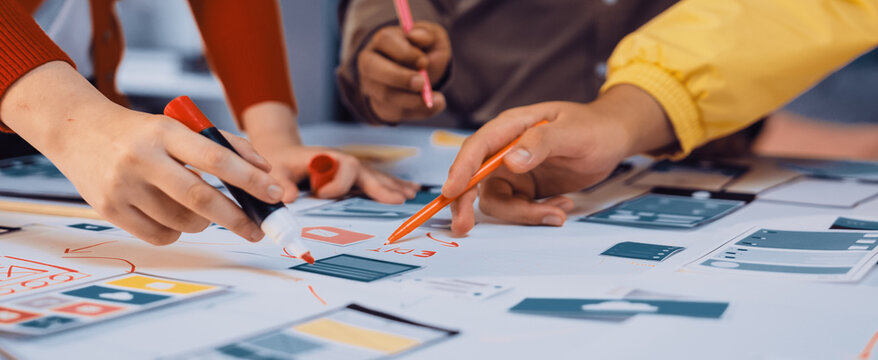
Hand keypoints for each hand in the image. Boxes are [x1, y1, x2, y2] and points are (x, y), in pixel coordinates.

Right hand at [1, 62, 282, 244]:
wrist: (77, 131)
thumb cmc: (142, 132)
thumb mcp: (180, 126)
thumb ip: (226, 144)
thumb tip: (265, 172)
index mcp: (165, 132)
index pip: (215, 157)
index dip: (249, 179)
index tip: (274, 194)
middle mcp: (142, 159)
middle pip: (200, 198)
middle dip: (237, 218)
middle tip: (258, 230)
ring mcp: (122, 187)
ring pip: (182, 222)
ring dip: (205, 223)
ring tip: (203, 211)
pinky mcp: (109, 210)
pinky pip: (160, 236)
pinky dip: (178, 232)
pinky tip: (172, 215)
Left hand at [242, 103, 420, 203]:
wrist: (283, 151)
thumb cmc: (281, 160)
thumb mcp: (277, 168)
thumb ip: (281, 182)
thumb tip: (287, 198)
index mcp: (327, 158)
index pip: (343, 168)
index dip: (337, 183)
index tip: (321, 194)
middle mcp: (342, 161)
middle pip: (366, 172)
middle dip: (383, 186)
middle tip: (398, 200)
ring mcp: (350, 167)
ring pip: (375, 175)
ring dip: (393, 185)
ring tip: (411, 194)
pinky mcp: (352, 174)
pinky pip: (376, 178)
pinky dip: (392, 185)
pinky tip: (409, 189)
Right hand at [357, 21, 450, 122]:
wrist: (423, 74)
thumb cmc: (426, 51)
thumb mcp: (433, 38)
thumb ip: (427, 35)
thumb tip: (415, 36)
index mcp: (383, 40)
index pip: (385, 41)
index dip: (405, 52)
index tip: (424, 62)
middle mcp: (371, 62)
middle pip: (375, 69)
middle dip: (400, 78)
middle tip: (423, 84)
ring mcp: (373, 86)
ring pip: (386, 96)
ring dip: (413, 100)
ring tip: (438, 99)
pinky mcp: (380, 106)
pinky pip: (395, 113)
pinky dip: (417, 112)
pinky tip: (434, 106)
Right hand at [441, 85, 674, 233]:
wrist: (613, 138)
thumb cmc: (594, 127)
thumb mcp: (572, 133)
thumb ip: (541, 144)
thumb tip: (510, 162)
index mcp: (512, 127)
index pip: (478, 147)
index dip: (461, 169)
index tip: (450, 191)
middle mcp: (505, 150)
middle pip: (473, 178)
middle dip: (466, 203)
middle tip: (463, 227)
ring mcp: (514, 171)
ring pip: (497, 200)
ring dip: (523, 214)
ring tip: (559, 211)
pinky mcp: (525, 188)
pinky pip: (519, 209)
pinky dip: (537, 214)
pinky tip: (562, 206)